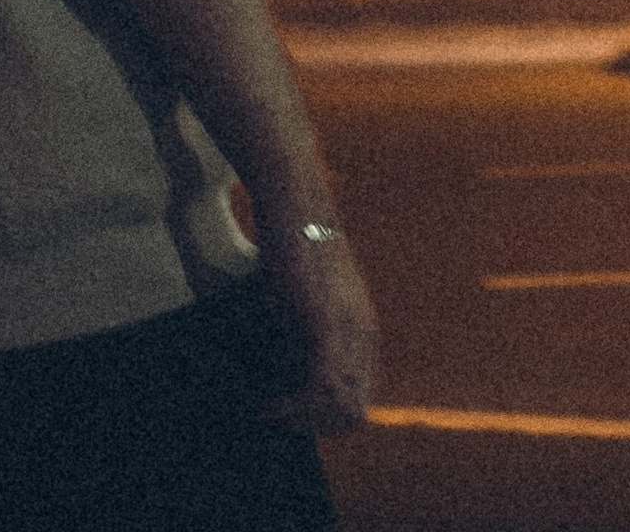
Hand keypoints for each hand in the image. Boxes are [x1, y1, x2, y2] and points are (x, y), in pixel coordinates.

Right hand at [261, 224, 378, 435]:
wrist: (295, 203)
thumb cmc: (294, 242)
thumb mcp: (308, 295)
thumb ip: (308, 329)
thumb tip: (287, 361)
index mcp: (364, 332)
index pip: (358, 399)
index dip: (324, 417)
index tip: (289, 416)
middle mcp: (364, 336)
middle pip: (353, 413)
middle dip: (313, 426)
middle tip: (277, 420)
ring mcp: (348, 332)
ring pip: (339, 409)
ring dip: (300, 420)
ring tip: (267, 414)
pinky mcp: (325, 325)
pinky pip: (318, 388)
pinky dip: (291, 406)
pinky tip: (265, 405)